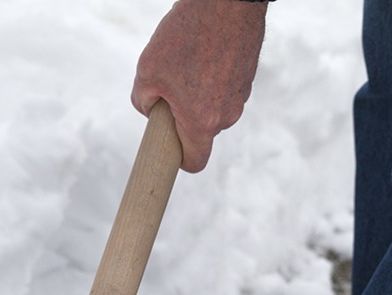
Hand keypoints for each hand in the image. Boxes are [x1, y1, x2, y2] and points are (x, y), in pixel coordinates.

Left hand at [131, 0, 267, 171]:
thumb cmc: (186, 34)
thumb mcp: (147, 72)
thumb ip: (142, 102)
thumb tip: (151, 111)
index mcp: (203, 122)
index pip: (195, 163)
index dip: (179, 162)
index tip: (169, 155)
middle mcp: (227, 114)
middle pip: (200, 132)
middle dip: (183, 119)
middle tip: (170, 90)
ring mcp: (241, 95)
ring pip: (212, 109)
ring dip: (197, 96)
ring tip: (188, 64)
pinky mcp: (248, 76)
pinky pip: (223, 89)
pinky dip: (212, 79)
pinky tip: (204, 54)